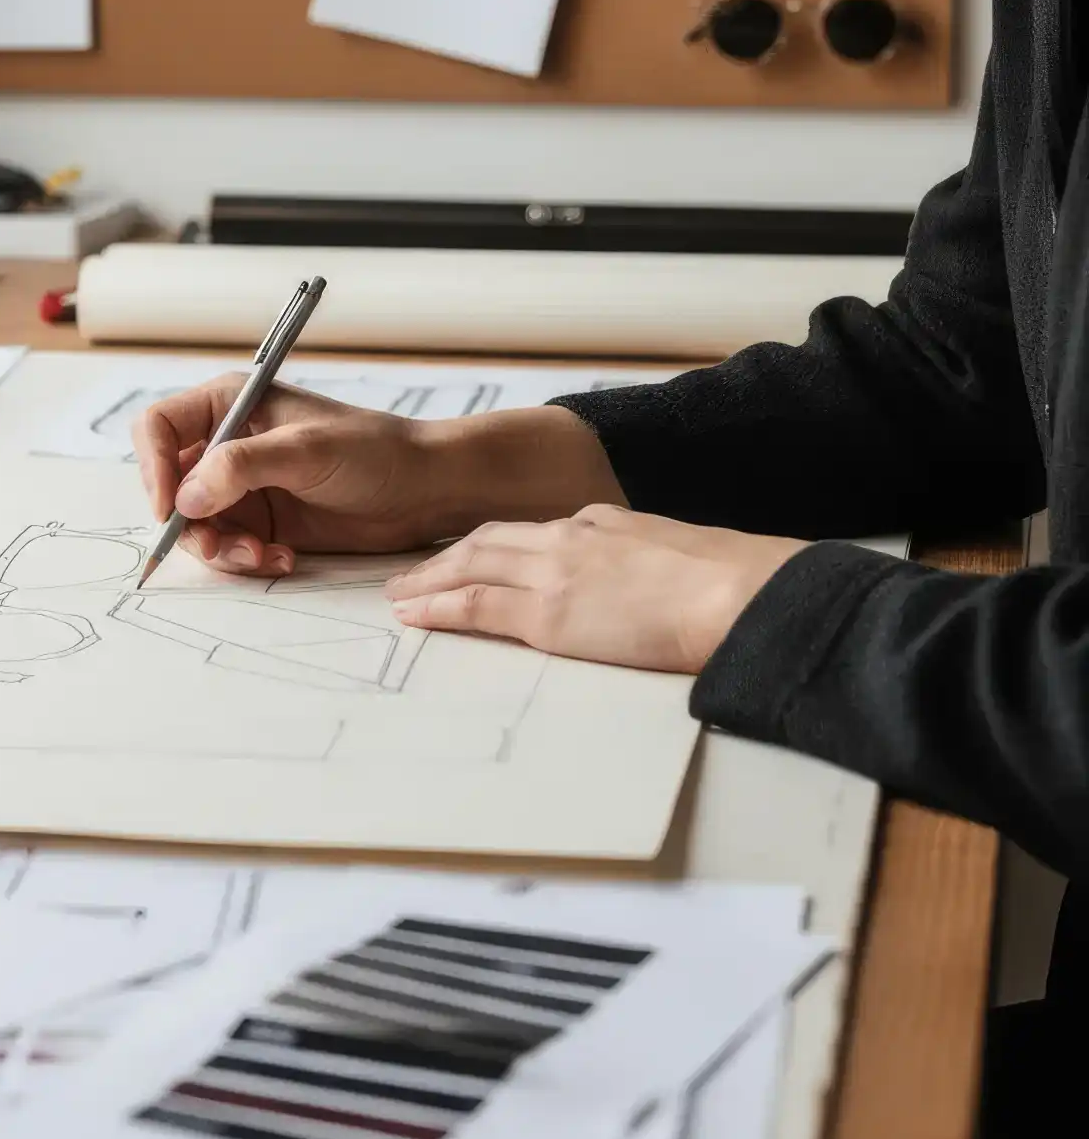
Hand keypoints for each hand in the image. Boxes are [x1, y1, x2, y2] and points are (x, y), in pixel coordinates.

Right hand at [132, 379, 430, 575]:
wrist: (423, 491)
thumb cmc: (373, 451)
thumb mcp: (306, 450)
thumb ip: (241, 467)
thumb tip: (186, 497)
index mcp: (230, 404)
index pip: (159, 428)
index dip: (152, 467)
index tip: (169, 508)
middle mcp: (227, 443)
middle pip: (169, 484)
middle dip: (188, 522)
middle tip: (219, 547)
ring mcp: (242, 486)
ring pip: (195, 524)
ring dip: (220, 548)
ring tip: (262, 555)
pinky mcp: (261, 522)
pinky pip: (227, 548)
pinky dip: (245, 560)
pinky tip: (282, 559)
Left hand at [385, 504, 807, 672]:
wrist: (740, 594)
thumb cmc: (729, 583)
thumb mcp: (673, 552)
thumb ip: (640, 560)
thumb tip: (635, 584)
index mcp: (599, 522)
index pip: (528, 532)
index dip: (490, 545)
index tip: (464, 556)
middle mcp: (567, 538)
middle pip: (485, 541)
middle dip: (443, 558)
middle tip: (408, 574)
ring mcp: (554, 574)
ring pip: (470, 567)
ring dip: (428, 581)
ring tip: (397, 595)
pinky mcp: (550, 616)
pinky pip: (477, 607)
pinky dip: (440, 609)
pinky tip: (414, 615)